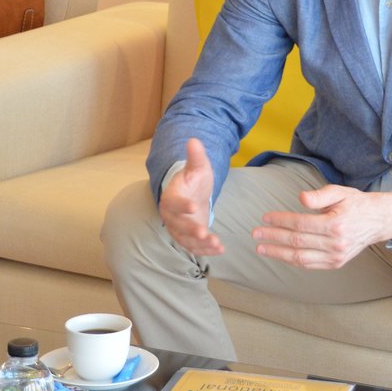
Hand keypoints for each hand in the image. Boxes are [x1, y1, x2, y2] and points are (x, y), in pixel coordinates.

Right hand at [159, 138, 223, 255]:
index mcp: (171, 197)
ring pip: (185, 239)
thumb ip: (196, 156)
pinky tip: (220, 249)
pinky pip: (194, 247)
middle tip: (204, 233)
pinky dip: (205, 250)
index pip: (173, 202)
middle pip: (178, 225)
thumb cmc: (194, 180)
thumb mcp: (198, 167)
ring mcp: (178, 228)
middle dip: (191, 230)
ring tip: (217, 244)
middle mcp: (171, 215)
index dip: (182, 205)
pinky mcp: (187, 238)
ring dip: (200, 244)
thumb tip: (194, 140)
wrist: (191, 194)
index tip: (193, 207)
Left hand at [254, 186, 391, 269]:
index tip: (265, 218)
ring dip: (278, 253)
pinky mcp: (336, 263)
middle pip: (297, 242)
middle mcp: (335, 243)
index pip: (300, 224)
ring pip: (300, 258)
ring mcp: (336, 256)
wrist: (378, 221)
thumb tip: (301, 199)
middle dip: (274, 237)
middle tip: (256, 234)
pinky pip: (309, 265)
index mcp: (336, 224)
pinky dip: (292, 260)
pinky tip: (280, 254)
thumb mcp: (340, 192)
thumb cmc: (356, 203)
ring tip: (262, 247)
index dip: (280, 221)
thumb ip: (319, 195)